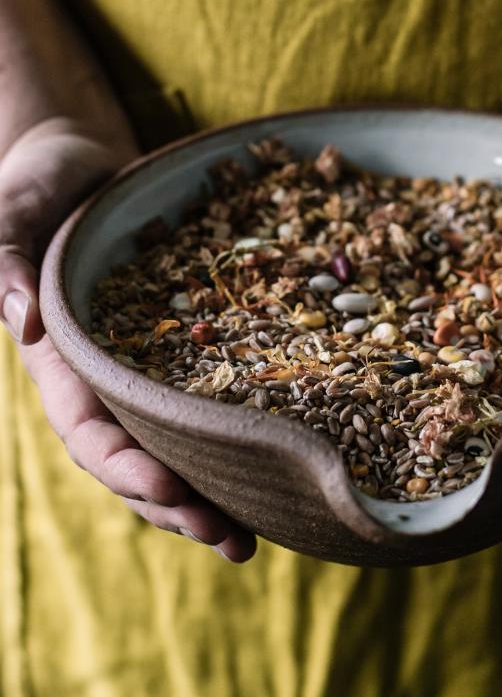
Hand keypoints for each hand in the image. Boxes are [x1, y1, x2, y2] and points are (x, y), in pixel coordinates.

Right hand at [0, 116, 256, 561]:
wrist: (78, 165)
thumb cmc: (35, 188)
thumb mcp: (9, 217)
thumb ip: (6, 263)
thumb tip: (22, 322)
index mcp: (59, 361)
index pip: (87, 430)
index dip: (127, 466)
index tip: (174, 488)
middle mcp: (101, 376)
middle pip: (135, 459)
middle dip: (177, 505)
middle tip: (231, 539)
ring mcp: (141, 365)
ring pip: (171, 444)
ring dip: (208, 492)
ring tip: (255, 536)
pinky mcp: (178, 345)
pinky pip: (202, 398)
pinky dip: (228, 436)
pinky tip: (270, 462)